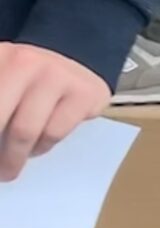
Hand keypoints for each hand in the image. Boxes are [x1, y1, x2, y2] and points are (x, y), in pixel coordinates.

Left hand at [0, 42, 111, 182]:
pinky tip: (38, 146)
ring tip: (10, 167)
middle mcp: (22, 60)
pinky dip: (42, 147)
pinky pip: (54, 133)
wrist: (77, 64)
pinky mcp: (83, 92)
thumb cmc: (28, 82)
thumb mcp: (3, 83)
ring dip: (14, 157)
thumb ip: (0, 107)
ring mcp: (56, 74)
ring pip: (24, 130)